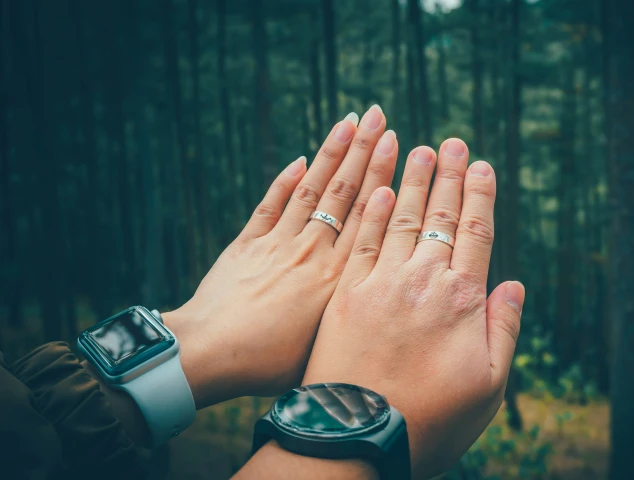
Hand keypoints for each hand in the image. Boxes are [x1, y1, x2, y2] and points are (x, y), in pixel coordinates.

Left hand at [162, 106, 398, 407]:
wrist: (211, 354)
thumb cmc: (270, 363)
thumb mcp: (326, 345)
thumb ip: (352, 310)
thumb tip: (376, 294)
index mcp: (338, 276)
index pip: (368, 214)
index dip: (382, 174)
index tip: (397, 142)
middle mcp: (313, 250)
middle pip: (344, 191)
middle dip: (364, 150)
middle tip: (378, 116)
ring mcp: (279, 243)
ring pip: (312, 189)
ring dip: (331, 153)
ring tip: (348, 120)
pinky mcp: (248, 244)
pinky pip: (271, 204)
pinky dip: (286, 180)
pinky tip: (301, 160)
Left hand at [302, 139, 524, 478]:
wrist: (359, 435)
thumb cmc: (432, 419)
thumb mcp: (489, 387)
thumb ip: (504, 330)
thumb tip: (514, 286)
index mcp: (462, 300)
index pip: (476, 234)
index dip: (480, 196)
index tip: (482, 166)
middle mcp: (423, 281)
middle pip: (441, 217)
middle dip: (449, 176)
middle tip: (452, 142)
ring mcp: (381, 283)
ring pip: (403, 219)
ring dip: (413, 182)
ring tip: (419, 148)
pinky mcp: (346, 294)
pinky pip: (364, 241)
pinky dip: (374, 212)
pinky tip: (381, 189)